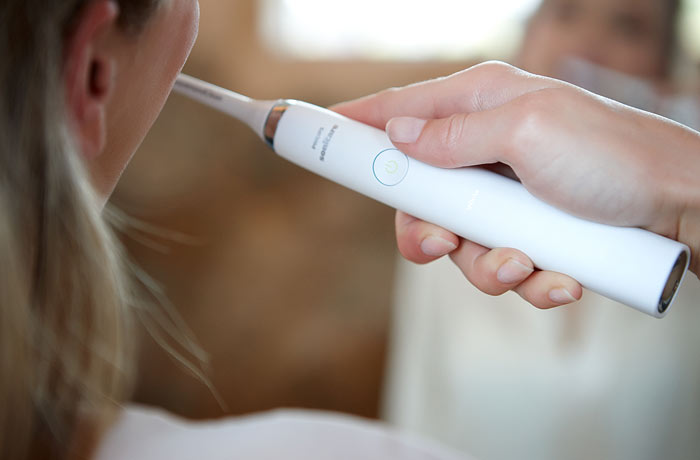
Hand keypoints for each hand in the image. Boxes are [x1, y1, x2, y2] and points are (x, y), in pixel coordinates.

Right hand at [333, 62, 699, 308]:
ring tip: (527, 264)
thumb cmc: (615, 156)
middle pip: (417, 193)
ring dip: (486, 265)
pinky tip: (557, 277)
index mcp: (480, 104)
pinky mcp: (527, 230)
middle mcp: (485, 147)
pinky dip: (524, 279)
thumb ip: (454, 138)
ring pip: (456, 241)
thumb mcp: (528, 134)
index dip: (355, 126)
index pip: (398, 110)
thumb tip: (397, 137)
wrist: (684, 207)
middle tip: (439, 241)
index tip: (317, 140)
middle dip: (425, 229)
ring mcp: (505, 193)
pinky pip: (498, 263)